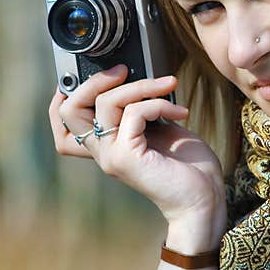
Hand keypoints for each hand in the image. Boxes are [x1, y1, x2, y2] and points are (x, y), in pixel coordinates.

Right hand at [48, 65, 226, 244]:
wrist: (205, 198)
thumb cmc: (188, 165)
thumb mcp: (158, 128)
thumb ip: (139, 109)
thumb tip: (134, 79)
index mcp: (107, 144)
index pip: (64, 121)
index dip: (67, 94)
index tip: (97, 74)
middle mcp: (103, 152)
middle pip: (70, 110)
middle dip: (95, 81)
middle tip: (124, 70)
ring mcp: (112, 156)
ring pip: (105, 103)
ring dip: (141, 86)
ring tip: (168, 86)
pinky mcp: (127, 158)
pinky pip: (135, 112)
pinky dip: (159, 103)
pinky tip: (180, 112)